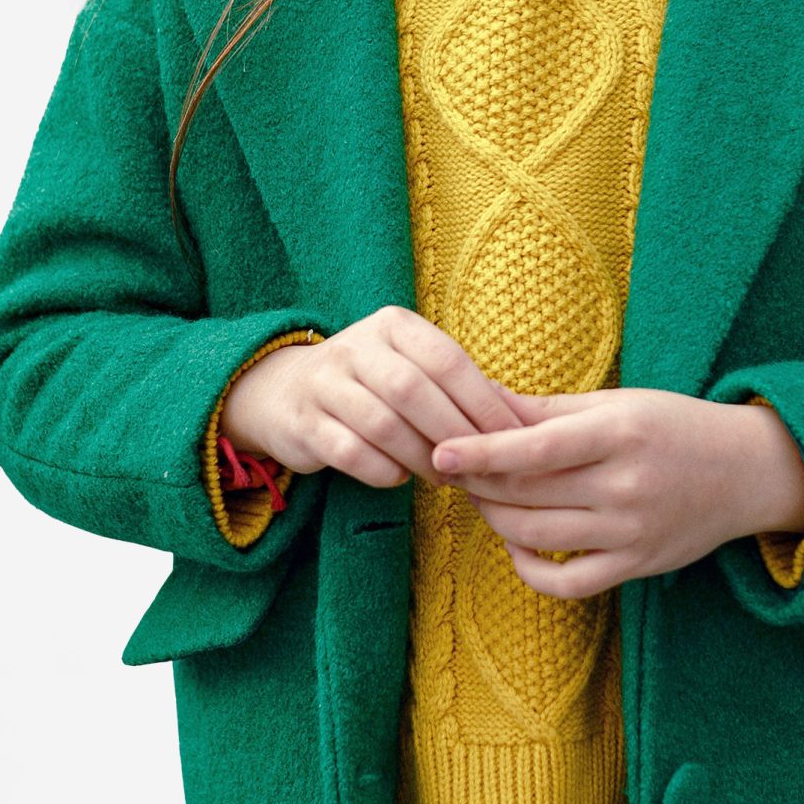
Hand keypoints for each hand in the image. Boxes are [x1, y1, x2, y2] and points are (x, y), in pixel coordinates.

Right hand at [220, 305, 527, 489]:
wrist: (283, 392)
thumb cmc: (372, 385)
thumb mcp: (411, 368)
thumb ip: (456, 387)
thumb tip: (520, 423)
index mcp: (394, 325)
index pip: (448, 360)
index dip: (483, 403)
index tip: (513, 439)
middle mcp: (356, 346)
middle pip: (415, 392)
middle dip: (453, 434)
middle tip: (478, 468)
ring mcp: (324, 383)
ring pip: (383, 424)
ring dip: (420, 458)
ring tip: (443, 478)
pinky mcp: (302, 422)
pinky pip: (351, 452)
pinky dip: (383, 471)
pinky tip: (399, 478)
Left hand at [429, 387, 803, 597]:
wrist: (747, 470)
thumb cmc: (673, 426)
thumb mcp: (616, 403)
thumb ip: (547, 410)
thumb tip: (479, 400)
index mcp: (619, 434)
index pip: (536, 449)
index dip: (482, 453)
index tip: (440, 452)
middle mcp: (625, 485)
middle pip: (528, 494)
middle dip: (480, 484)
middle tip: (456, 470)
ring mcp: (631, 532)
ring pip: (538, 537)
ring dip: (496, 520)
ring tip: (484, 499)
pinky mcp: (637, 566)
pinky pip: (568, 583)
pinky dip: (530, 571)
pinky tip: (518, 548)